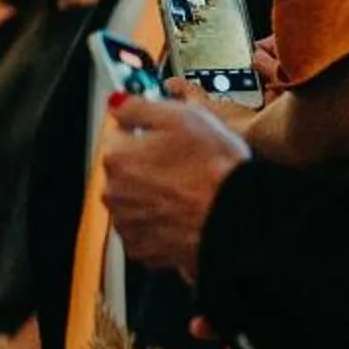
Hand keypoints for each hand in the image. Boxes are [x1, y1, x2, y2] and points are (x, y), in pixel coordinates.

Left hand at [100, 88, 249, 280]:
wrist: (234, 215)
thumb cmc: (213, 167)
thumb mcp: (181, 117)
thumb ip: (138, 107)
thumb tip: (117, 102)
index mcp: (117, 158)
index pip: (117, 133)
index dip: (142, 129)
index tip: (162, 133)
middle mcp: (113, 192)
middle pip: (124, 168)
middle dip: (146, 162)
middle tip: (182, 161)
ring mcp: (125, 222)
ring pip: (133, 198)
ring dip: (152, 192)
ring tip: (185, 187)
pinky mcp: (140, 246)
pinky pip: (144, 226)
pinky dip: (158, 219)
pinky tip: (181, 210)